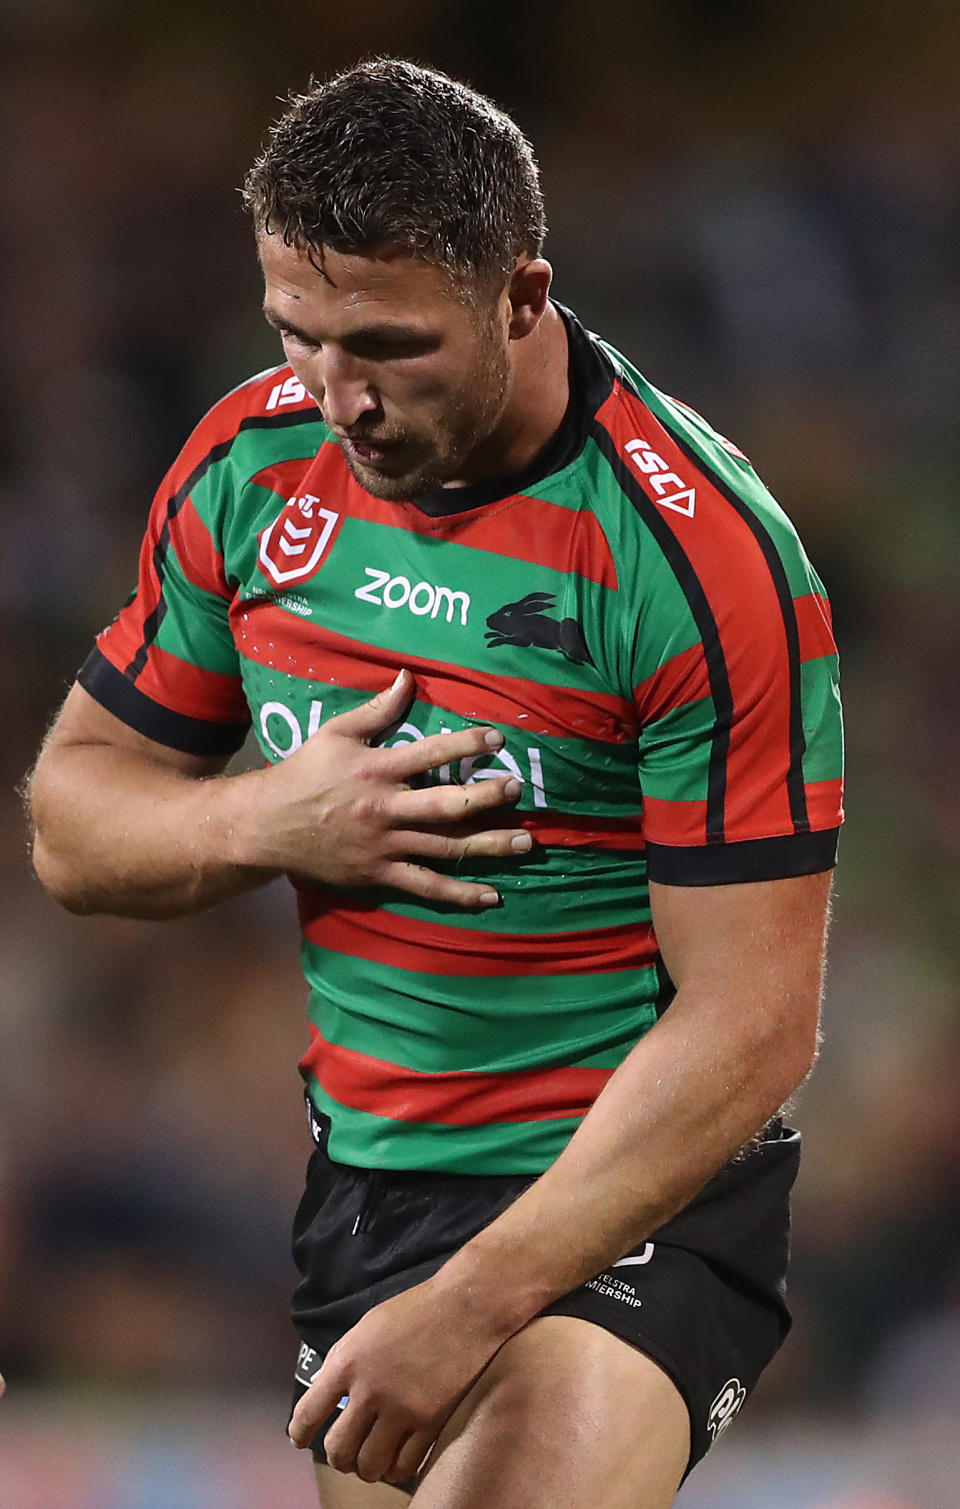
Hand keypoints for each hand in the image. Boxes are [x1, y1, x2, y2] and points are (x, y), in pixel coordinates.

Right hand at [238, 669, 530, 905]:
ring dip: (489, 846)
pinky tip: (492, 895)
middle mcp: (385, 809)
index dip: (465, 745)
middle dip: (485, 798)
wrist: (267, 826)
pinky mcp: (379, 874)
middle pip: (445, 806)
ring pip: (445, 849)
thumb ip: (376, 709)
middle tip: (517, 790)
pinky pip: (426, 887)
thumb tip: (407, 677)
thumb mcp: (335, 733)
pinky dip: (460, 894)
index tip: (498, 738)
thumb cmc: (304, 773)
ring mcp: (384, 846)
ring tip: (527, 843)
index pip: (429, 754)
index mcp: (376, 770)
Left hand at [289, 1276, 508, 1485]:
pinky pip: (405, 1466)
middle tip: (345, 1454)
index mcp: (348, 1362)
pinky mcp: (431, 1422)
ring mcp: (402, 1410)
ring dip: (366, 1468)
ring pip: (370, 1465)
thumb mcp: (367, 1326)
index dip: (299, 1433)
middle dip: (338, 1457)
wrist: (466, 1307)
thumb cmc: (415, 1310)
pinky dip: (396, 1470)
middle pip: (338, 1449)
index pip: (308, 1413)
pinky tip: (396, 1461)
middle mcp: (370, 1391)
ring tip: (371, 1461)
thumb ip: (342, 1358)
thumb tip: (320, 1385)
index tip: (299, 1440)